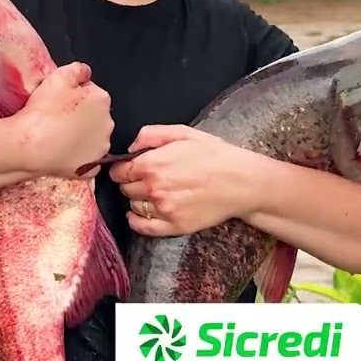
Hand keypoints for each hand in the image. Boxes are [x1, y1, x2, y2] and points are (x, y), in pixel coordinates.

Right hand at [12, 62, 113, 178]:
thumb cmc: (43, 111)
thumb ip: (77, 69)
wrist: (30, 144)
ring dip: (80, 135)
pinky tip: (62, 151)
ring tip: (57, 134)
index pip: (91, 91)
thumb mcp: (58, 76)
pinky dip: (77, 157)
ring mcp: (100, 148)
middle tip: (57, 116)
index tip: (60, 99)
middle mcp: (107, 124)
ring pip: (92, 138)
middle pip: (95, 115)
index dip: (74, 94)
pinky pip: (86, 160)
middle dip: (81, 114)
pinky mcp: (89, 168)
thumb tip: (84, 72)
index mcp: (101, 100)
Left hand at [108, 124, 262, 235]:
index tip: (128, 168)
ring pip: (133, 206)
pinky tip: (141, 214)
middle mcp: (153, 188)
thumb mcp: (183, 133)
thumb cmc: (215, 155)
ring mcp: (163, 209)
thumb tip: (130, 148)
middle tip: (145, 178)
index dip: (121, 168)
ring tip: (153, 192)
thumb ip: (150, 134)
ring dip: (137, 199)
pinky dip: (136, 221)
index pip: (118, 171)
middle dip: (130, 182)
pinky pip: (143, 227)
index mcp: (152, 164)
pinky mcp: (174, 226)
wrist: (242, 182)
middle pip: (125, 189)